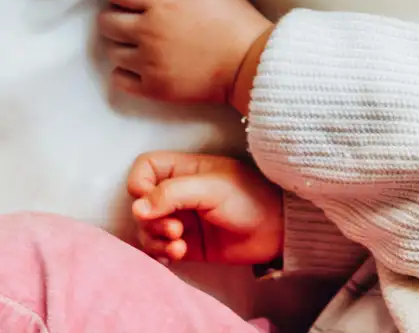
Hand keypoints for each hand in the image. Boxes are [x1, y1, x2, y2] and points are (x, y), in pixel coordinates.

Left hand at [98, 0, 272, 103]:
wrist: (256, 65)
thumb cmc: (239, 23)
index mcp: (164, 3)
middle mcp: (150, 32)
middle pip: (106, 21)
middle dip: (120, 18)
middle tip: (139, 23)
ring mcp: (150, 63)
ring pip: (111, 50)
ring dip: (126, 46)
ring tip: (147, 47)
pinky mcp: (155, 88)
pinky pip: (119, 79)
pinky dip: (128, 72)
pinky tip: (146, 67)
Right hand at [127, 151, 283, 264]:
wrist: (276, 232)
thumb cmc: (250, 199)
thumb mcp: (212, 188)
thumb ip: (172, 194)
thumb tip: (137, 208)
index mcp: (185, 170)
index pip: (145, 168)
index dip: (140, 184)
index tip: (151, 200)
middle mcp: (178, 193)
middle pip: (140, 203)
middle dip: (151, 220)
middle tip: (176, 230)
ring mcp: (181, 218)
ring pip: (146, 228)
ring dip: (155, 239)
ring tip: (179, 245)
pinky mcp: (185, 243)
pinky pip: (158, 248)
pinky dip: (161, 253)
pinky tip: (178, 255)